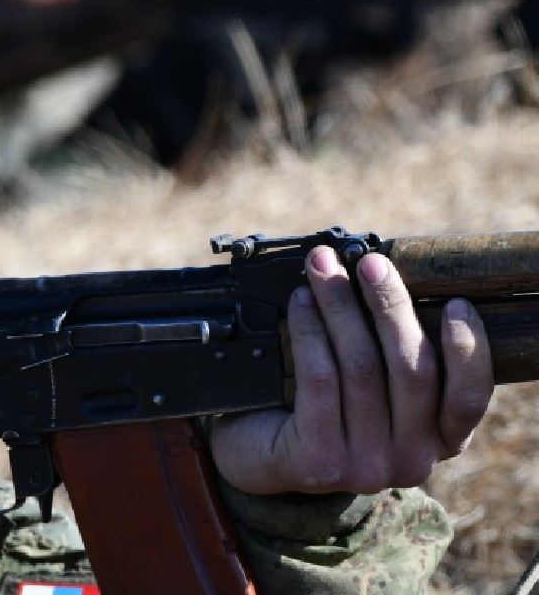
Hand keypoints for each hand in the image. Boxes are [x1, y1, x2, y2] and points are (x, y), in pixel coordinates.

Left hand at [211, 245, 493, 494]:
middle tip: (370, 263)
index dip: (468, 349)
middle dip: (390, 305)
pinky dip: (310, 331)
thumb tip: (387, 276)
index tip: (455, 302)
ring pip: (360, 366)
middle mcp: (409, 461)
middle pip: (412, 370)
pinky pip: (319, 379)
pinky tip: (300, 302)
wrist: (261, 456)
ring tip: (323, 269)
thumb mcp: (372, 388)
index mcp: (436, 441)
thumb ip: (392, 350)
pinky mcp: (318, 461)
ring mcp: (365, 466)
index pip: (467, 398)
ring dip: (340, 306)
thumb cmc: (323, 407)